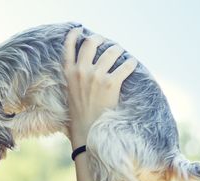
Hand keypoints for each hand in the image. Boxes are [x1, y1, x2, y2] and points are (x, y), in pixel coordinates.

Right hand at [63, 27, 137, 146]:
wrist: (87, 131)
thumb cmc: (79, 114)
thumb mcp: (70, 92)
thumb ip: (75, 77)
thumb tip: (88, 64)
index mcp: (68, 74)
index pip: (69, 47)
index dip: (74, 36)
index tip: (79, 31)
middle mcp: (81, 72)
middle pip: (91, 43)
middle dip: (101, 40)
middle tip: (107, 45)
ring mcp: (96, 76)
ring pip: (112, 51)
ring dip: (119, 51)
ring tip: (121, 56)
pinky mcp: (111, 83)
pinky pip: (126, 65)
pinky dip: (131, 64)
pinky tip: (131, 66)